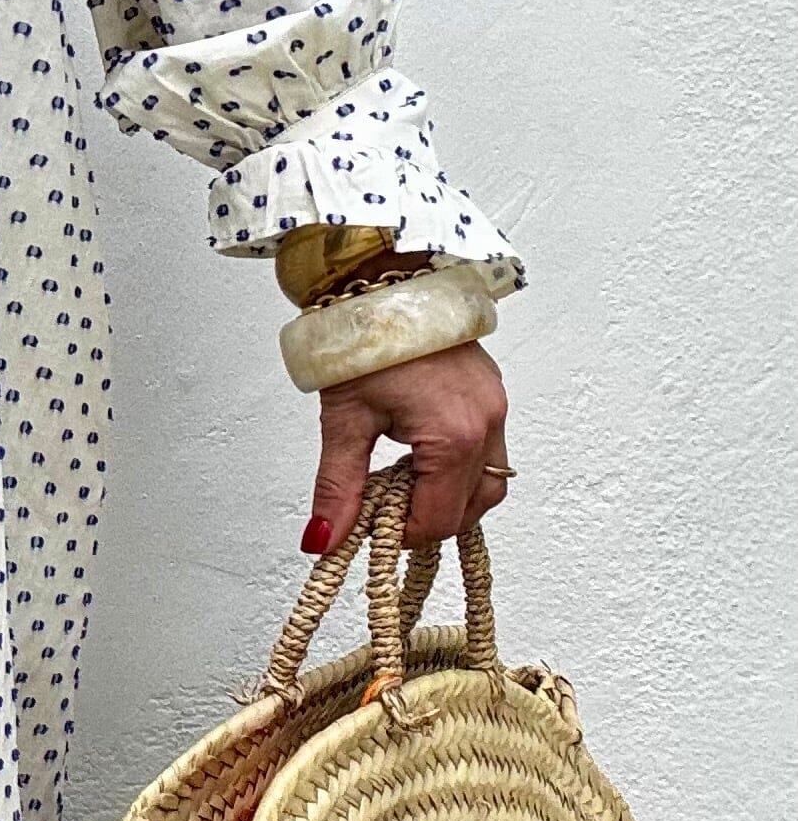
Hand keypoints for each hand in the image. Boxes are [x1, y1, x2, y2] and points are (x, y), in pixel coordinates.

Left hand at [303, 340, 509, 556]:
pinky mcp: (493, 393)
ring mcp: (496, 406)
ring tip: (401, 479)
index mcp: (453, 435)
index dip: (401, 534)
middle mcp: (487, 423)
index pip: (439, 519)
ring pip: (489, 481)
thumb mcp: (345, 420)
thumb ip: (338, 487)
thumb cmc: (365, 339)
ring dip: (449, 494)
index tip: (370, 525)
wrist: (387, 280)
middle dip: (430, 517)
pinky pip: (488, 449)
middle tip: (386, 506)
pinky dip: (458, 467)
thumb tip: (323, 540)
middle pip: (474, 507)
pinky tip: (418, 453)